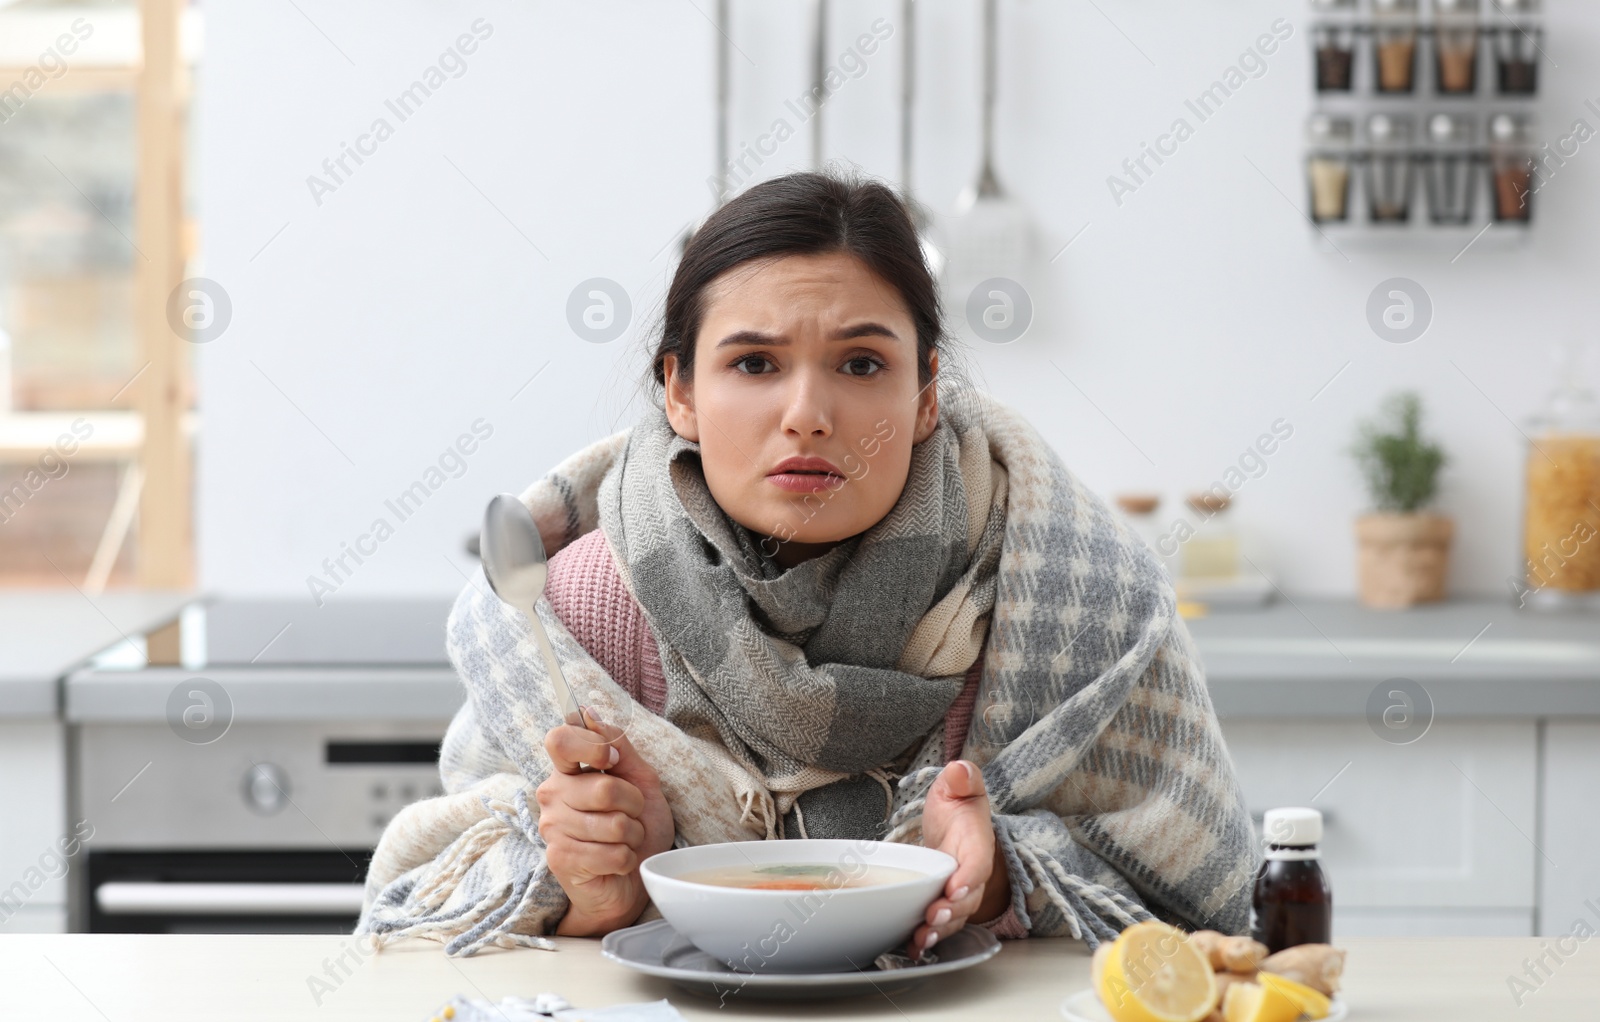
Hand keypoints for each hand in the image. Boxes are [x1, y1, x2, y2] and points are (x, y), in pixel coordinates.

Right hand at [536, 711, 674, 935]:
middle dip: (633, 804)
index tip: (613, 761)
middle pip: (603, 787)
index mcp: (568, 770)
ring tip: (624, 840)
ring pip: (613, 824)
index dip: (594, 746)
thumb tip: (589, 713)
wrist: (629, 879)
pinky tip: (616, 861)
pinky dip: (627, 859)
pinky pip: (613, 853)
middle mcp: (551, 795)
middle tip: (630, 816)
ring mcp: (552, 828)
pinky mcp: (560, 860)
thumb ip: (619, 745)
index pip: (559, 739)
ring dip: (632, 835)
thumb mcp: (639, 779)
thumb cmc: (634, 827)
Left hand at [910, 759, 1009, 960]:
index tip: (955, 885)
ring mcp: (958, 894)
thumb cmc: (958, 811)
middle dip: (952, 910)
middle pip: (967, 898)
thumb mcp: (959, 789)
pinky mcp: (942, 906)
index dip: (969, 875)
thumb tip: (960, 769)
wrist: (957, 832)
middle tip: (935, 916)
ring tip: (921, 937)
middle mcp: (970, 874)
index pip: (978, 862)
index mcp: (976, 844)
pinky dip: (925, 939)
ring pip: (953, 918)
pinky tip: (911, 946)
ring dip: (938, 930)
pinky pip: (939, 926)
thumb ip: (962, 780)